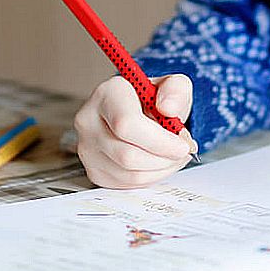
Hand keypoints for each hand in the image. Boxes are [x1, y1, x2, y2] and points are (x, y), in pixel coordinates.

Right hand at [73, 74, 197, 188]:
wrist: (140, 113)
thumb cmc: (154, 100)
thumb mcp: (173, 86)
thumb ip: (176, 91)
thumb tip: (168, 108)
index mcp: (107, 94)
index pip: (126, 124)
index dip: (159, 141)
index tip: (182, 146)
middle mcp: (89, 120)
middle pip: (127, 155)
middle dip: (163, 159)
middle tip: (182, 152)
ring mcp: (87, 148)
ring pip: (129, 173)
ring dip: (160, 170)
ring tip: (172, 156)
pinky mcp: (93, 170)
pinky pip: (126, 184)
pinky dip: (150, 178)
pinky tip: (157, 163)